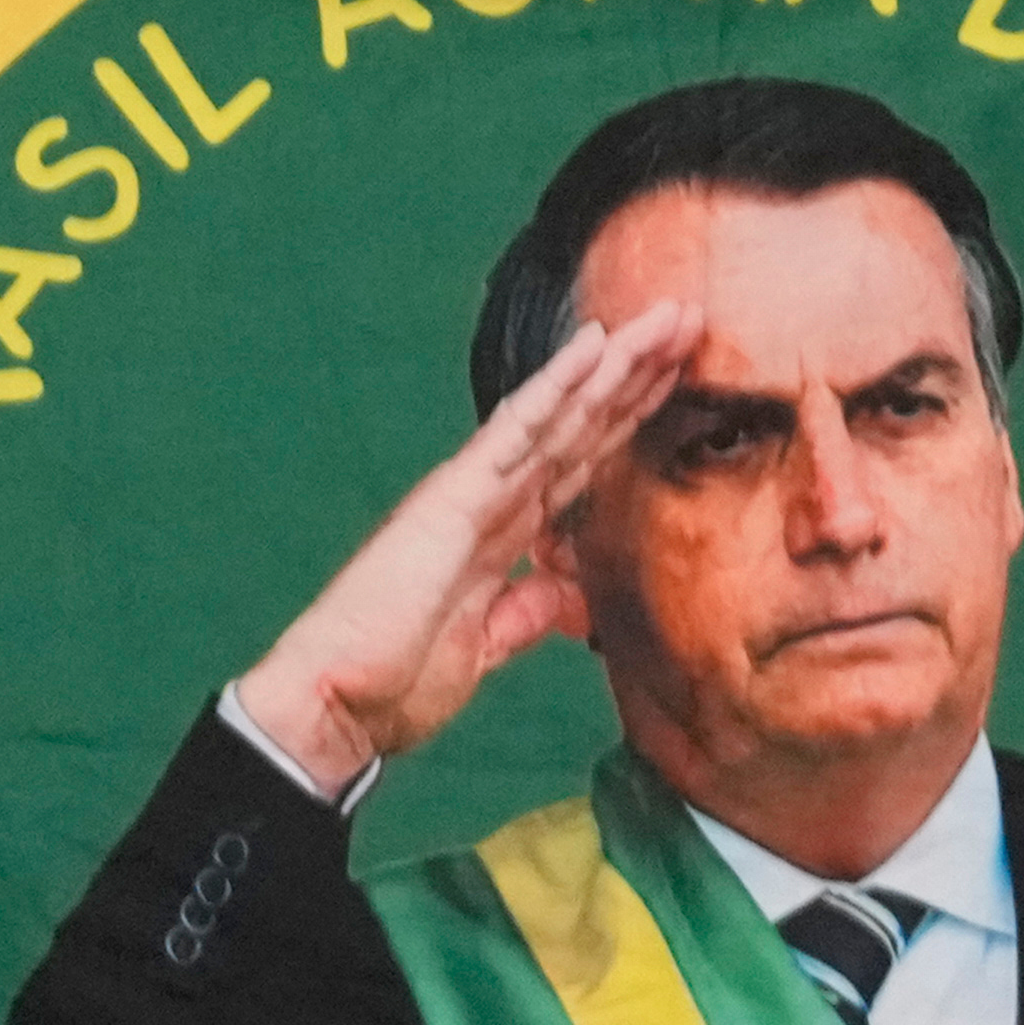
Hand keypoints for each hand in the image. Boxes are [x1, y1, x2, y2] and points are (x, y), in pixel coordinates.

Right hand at [229, 305, 696, 787]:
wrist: (336, 706)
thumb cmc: (393, 681)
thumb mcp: (485, 648)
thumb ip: (526, 609)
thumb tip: (569, 591)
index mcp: (501, 535)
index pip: (580, 462)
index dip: (629, 418)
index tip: (677, 376)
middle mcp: (491, 501)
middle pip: (581, 426)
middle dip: (636, 375)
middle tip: (688, 319)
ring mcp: (472, 492)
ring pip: (560, 414)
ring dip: (616, 365)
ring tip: (667, 318)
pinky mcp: (453, 498)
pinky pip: (515, 431)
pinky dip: (556, 386)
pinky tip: (594, 345)